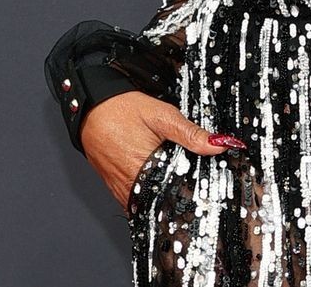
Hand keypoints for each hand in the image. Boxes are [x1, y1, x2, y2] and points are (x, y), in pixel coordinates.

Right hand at [78, 91, 245, 213]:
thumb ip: (192, 134)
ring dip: (162, 195)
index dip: (193, 192)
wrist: (91, 106)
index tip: (206, 189)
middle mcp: (130, 185)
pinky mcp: (114, 187)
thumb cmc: (122, 110)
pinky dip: (148, 192)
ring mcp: (120, 189)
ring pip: (148, 203)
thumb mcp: (163, 116)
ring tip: (175, 181)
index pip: (176, 194)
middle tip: (192, 183)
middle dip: (178, 195)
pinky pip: (135, 199)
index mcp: (145, 170)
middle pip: (162, 202)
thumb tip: (220, 145)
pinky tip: (157, 180)